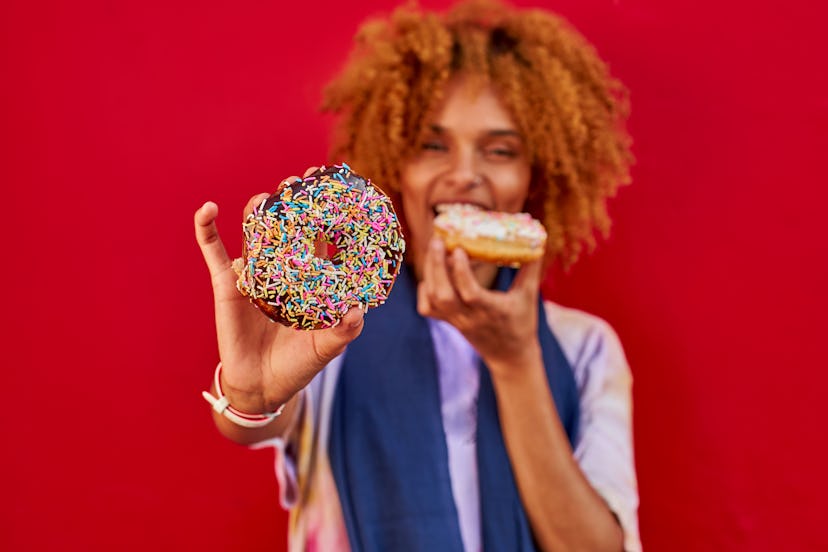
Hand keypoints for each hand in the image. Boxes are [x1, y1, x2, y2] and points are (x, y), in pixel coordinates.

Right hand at [194, 167, 364, 413]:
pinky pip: (214, 253)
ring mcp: (254, 273)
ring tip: (268, 197)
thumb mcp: (326, 347)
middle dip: (295, 199)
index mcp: (310, 276)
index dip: (327, 211)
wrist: (262, 387)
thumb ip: (343, 330)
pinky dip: (207, 230)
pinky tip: (208, 209)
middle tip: (304, 180)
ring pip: (255, 231)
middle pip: (289, 224)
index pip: (321, 235)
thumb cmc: (299, 363)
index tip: (337, 186)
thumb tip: (357, 312)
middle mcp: (283, 268)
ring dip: (260, 209)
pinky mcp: (227, 285)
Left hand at [416, 237, 543, 368]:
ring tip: (434, 250)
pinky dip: (425, 290)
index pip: (470, 293)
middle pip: (442, 294)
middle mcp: (469, 317)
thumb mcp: (529, 296)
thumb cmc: (522, 323)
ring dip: (430, 273)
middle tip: (436, 241)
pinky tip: (432, 276)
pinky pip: (427, 309)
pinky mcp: (449, 322)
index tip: (459, 249)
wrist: (510, 356)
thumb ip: (531, 268)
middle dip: (435, 266)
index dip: (461, 271)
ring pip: (433, 299)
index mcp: (491, 310)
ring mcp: (456, 321)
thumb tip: (536, 241)